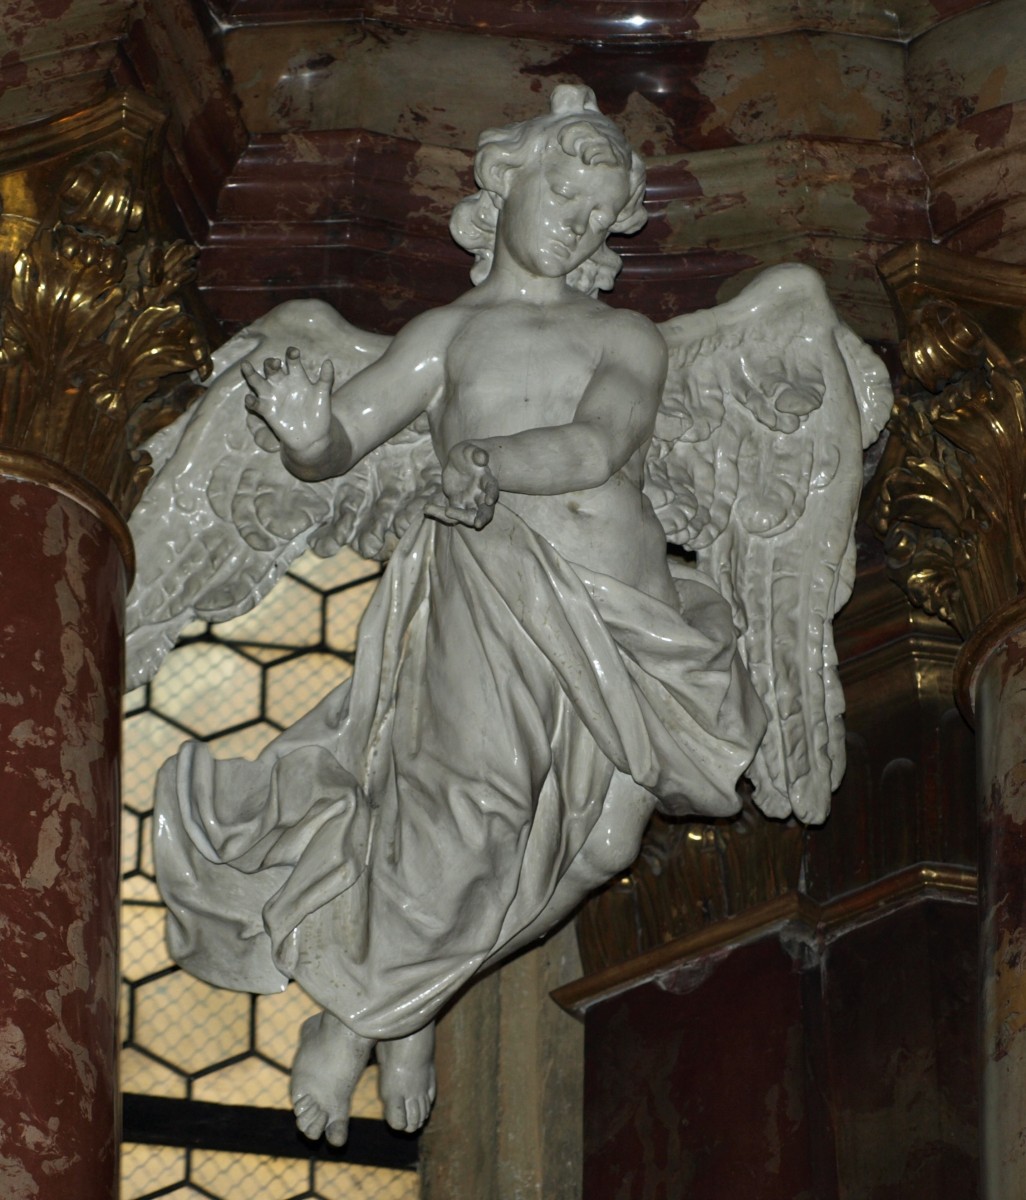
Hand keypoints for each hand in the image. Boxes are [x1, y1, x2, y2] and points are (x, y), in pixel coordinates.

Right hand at [241, 348, 334, 464]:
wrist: (313, 437)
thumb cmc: (319, 413)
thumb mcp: (323, 395)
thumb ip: (326, 379)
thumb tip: (329, 361)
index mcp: (297, 377)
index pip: (292, 361)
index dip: (292, 355)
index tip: (294, 353)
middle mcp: (282, 384)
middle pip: (272, 369)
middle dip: (272, 364)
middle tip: (276, 363)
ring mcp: (273, 396)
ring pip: (258, 382)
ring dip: (251, 374)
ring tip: (246, 365)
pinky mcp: (267, 410)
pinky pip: (257, 404)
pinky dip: (252, 401)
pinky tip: (250, 399)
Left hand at [425, 442, 498, 529]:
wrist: (459, 460)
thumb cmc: (467, 453)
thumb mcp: (471, 450)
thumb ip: (477, 453)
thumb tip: (482, 459)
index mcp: (487, 480)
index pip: (492, 489)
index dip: (492, 495)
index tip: (490, 501)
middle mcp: (481, 495)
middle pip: (485, 511)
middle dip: (482, 518)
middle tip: (477, 524)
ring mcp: (469, 501)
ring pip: (468, 516)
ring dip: (458, 517)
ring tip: (443, 511)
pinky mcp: (456, 503)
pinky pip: (450, 513)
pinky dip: (439, 512)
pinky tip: (427, 508)